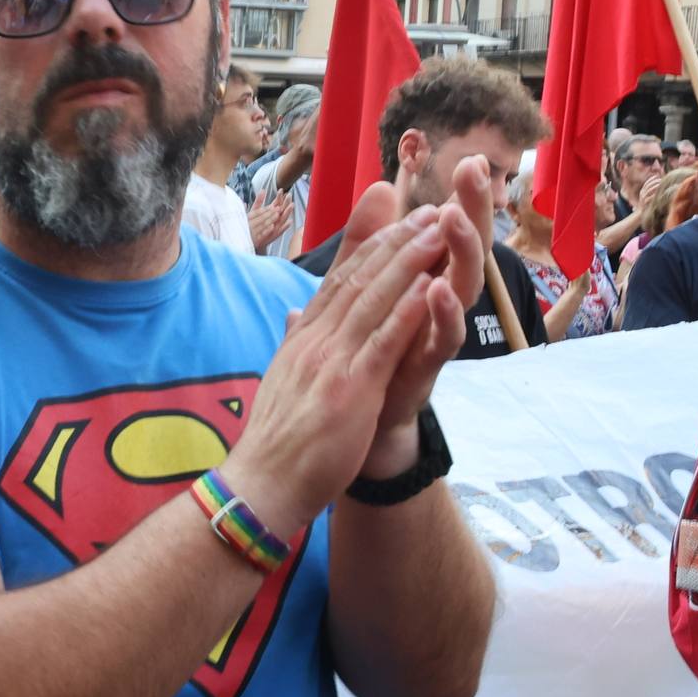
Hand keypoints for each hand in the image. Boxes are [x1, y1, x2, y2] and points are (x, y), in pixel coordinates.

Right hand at [227, 180, 480, 526]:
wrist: (260, 486)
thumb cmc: (275, 443)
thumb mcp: (285, 380)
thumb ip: (294, 342)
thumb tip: (294, 314)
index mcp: (303, 339)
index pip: (338, 282)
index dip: (371, 248)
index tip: (396, 222)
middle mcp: (315, 340)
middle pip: (358, 279)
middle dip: (395, 241)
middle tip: (426, 210)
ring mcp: (332, 361)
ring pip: (374, 299)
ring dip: (409, 260)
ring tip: (437, 229)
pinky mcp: (351, 388)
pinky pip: (384, 341)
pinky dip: (409, 310)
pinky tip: (431, 284)